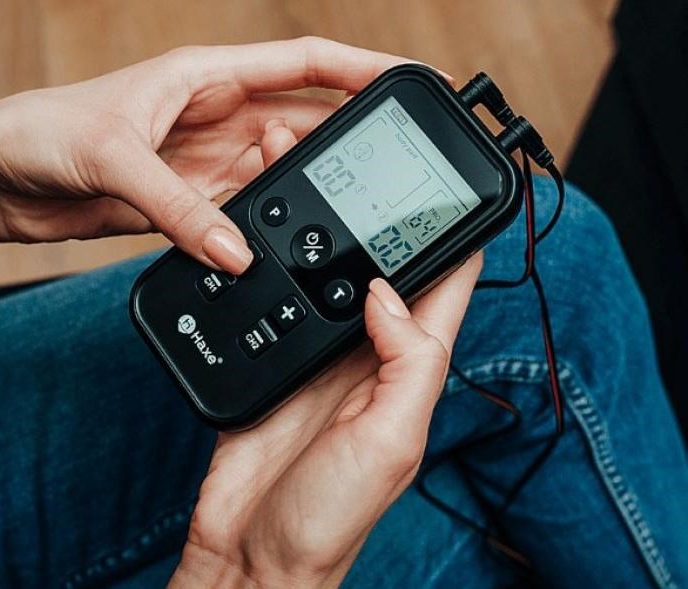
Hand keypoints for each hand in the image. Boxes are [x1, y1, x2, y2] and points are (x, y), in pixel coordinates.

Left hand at [0, 37, 414, 273]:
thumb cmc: (41, 131)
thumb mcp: (116, 158)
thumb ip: (181, 209)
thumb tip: (237, 253)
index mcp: (208, 74)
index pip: (307, 64)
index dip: (366, 69)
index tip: (413, 81)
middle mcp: (216, 114)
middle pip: (305, 123)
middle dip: (345, 143)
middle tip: (383, 172)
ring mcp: (207, 161)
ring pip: (279, 174)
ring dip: (301, 195)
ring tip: (325, 216)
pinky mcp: (189, 202)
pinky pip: (244, 215)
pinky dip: (262, 231)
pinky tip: (274, 244)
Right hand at [169, 125, 480, 588]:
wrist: (250, 549)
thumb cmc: (329, 514)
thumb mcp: (390, 440)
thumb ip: (406, 362)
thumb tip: (391, 290)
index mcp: (409, 366)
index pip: (444, 282)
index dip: (452, 228)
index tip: (446, 178)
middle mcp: (368, 353)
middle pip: (378, 262)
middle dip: (371, 207)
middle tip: (351, 153)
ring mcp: (319, 353)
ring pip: (324, 269)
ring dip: (315, 223)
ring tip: (296, 170)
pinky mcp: (274, 357)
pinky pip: (276, 296)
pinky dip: (268, 260)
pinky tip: (254, 229)